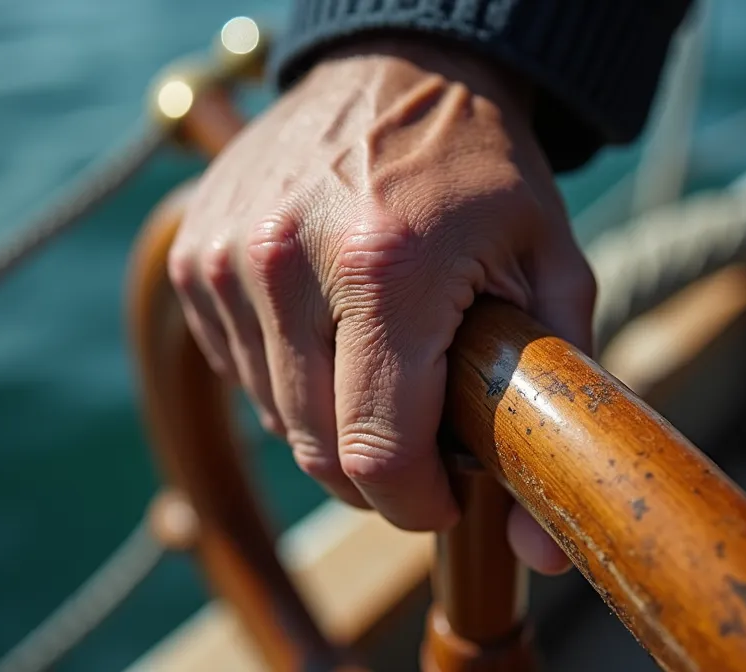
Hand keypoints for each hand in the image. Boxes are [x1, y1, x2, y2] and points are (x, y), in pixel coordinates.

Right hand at [169, 38, 594, 574]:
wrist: (398, 68)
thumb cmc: (483, 175)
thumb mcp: (553, 269)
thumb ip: (555, 403)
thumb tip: (541, 549)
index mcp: (383, 267)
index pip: (374, 455)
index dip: (417, 503)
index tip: (447, 491)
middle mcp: (284, 262)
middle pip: (318, 452)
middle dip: (379, 470)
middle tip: (426, 429)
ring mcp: (224, 259)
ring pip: (277, 420)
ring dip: (334, 419)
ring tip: (383, 356)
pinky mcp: (191, 258)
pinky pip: (239, 371)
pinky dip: (289, 375)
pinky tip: (330, 324)